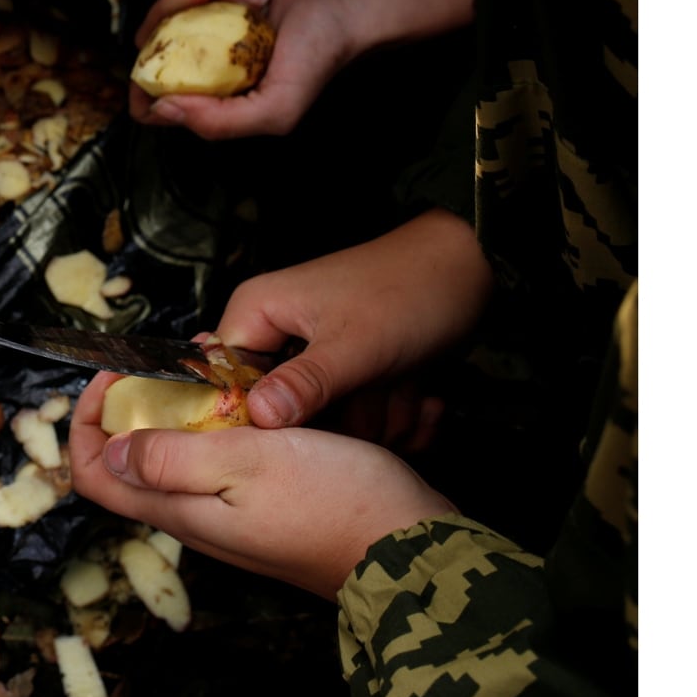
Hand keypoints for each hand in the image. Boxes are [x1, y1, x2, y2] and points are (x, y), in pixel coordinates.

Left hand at [67, 372, 454, 597]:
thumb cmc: (335, 503)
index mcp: (179, 510)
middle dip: (138, 408)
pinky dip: (229, 425)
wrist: (415, 549)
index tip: (114, 378)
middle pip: (135, 462)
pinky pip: (230, 463)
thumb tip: (111, 451)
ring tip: (218, 372)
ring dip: (187, 412)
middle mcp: (199, 519)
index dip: (85, 424)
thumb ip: (171, 457)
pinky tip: (258, 399)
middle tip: (170, 365)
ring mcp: (236, 517)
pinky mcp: (274, 508)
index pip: (92, 477)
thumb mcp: (244, 464)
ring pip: (185, 458)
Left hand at [128, 0, 474, 137]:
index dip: (141, 88)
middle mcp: (210, 65)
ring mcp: (215, 26)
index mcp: (217, 99)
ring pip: (175, 3)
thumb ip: (219, 122)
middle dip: (171, 11)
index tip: (150, 63)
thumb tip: (162, 110)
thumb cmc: (323, 54)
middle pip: (151, 43)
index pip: (154, 105)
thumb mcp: (277, 108)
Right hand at [214, 209, 491, 427]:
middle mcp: (280, 337)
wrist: (473, 269)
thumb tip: (257, 416)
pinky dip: (398, 417)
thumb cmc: (409, 289)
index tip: (304, 427)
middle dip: (341, 419)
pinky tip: (421, 396)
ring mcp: (319, 360)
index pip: (223, 380)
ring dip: (378, 418)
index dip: (257, 414)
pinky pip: (363, 421)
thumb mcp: (356, 342)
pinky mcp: (353, 377)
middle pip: (284, 414)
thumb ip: (305, 383)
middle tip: (375, 394)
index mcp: (258, 314)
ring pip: (330, 424)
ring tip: (405, 386)